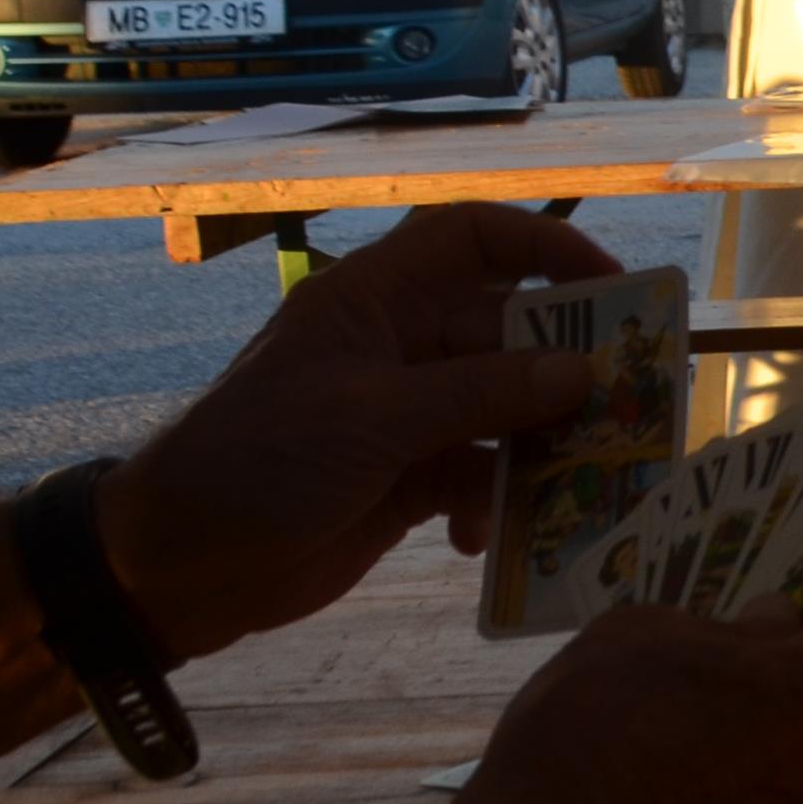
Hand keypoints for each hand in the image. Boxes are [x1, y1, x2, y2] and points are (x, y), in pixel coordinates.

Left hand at [98, 204, 621, 661]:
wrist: (177, 564)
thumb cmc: (259, 461)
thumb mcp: (373, 419)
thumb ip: (482, 393)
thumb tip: (582, 372)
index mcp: (375, 302)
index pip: (470, 239)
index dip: (543, 245)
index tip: (611, 284)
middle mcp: (398, 347)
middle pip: (506, 333)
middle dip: (563, 367)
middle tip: (626, 403)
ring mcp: (404, 416)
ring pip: (504, 411)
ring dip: (539, 447)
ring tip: (579, 480)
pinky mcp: (406, 481)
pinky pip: (478, 477)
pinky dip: (493, 505)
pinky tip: (483, 539)